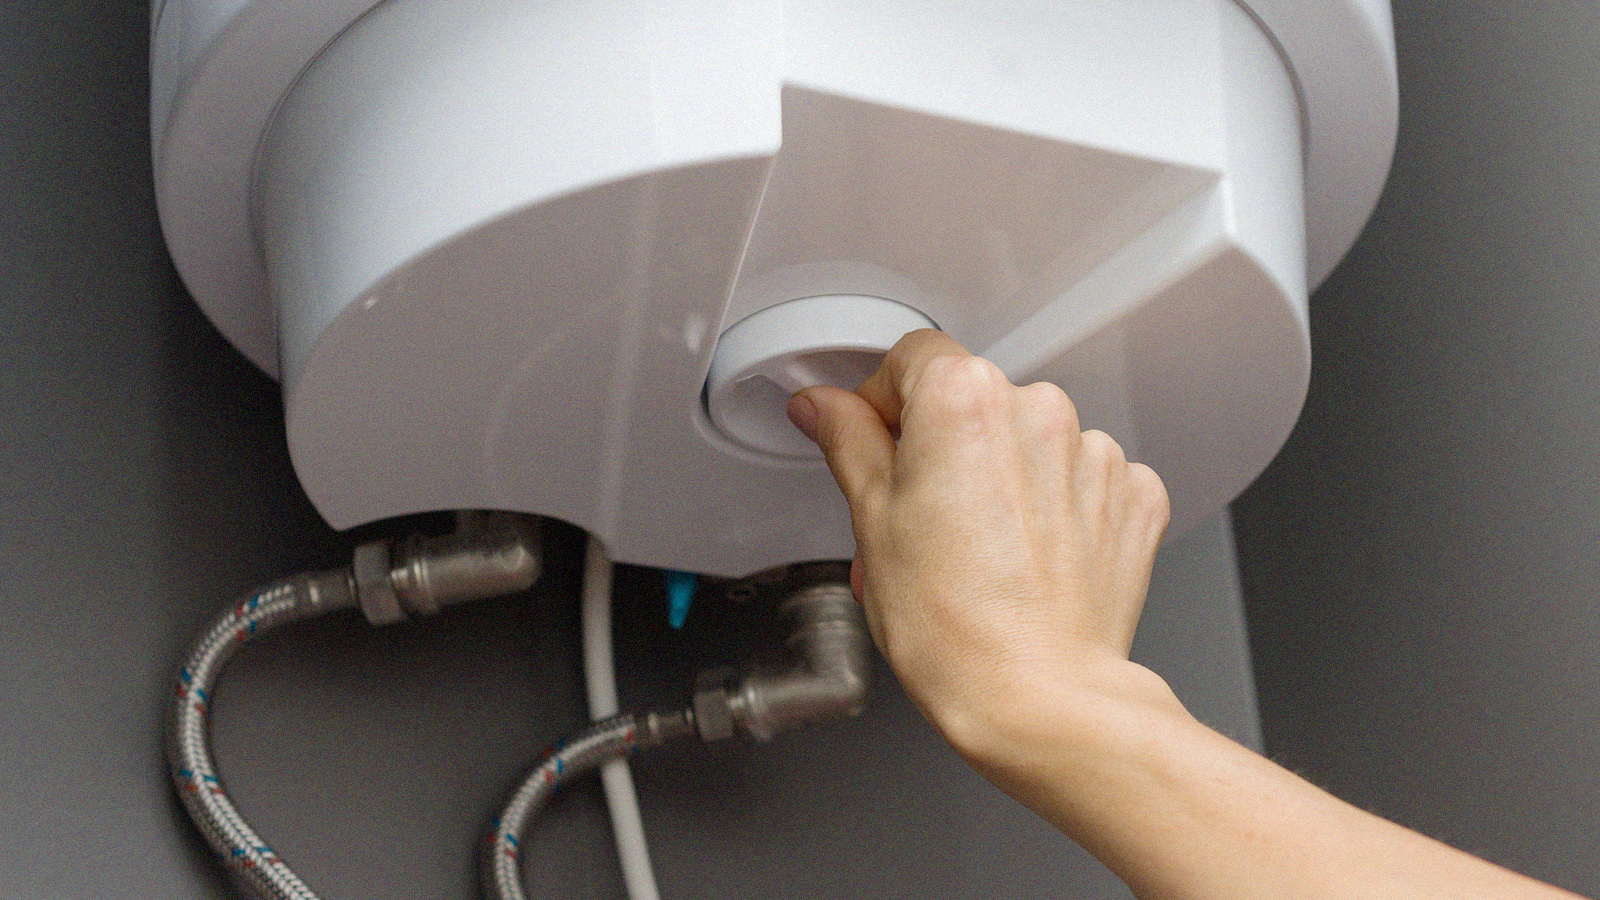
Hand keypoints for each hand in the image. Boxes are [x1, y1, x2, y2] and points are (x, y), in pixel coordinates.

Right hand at [787, 330, 1170, 750]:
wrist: (1038, 697)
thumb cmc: (951, 624)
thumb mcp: (871, 522)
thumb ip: (848, 441)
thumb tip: (823, 406)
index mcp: (963, 400)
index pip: (912, 358)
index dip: (883, 401)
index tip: (874, 441)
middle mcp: (1038, 409)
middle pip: (975, 401)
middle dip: (946, 445)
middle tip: (921, 517)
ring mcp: (1095, 452)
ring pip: (1031, 440)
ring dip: (1006, 474)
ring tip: (981, 550)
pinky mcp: (1134, 496)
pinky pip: (1083, 478)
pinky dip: (1059, 506)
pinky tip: (1031, 558)